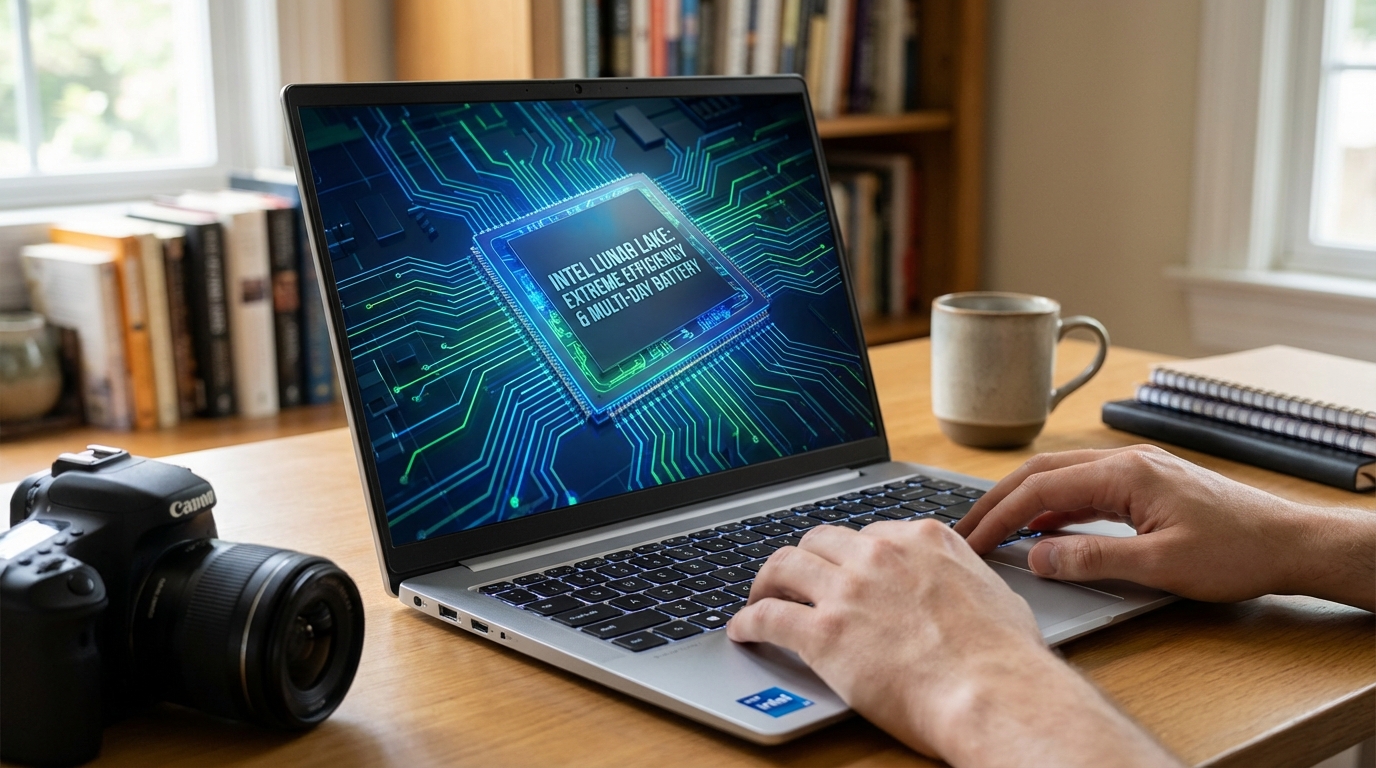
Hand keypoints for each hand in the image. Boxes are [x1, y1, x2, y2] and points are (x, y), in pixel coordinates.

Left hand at [727, 520, 1180, 765]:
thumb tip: (964, 584)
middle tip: (794, 576)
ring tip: (759, 595)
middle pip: (820, 540)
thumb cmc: (1005, 657)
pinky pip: (768, 616)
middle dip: (805, 557)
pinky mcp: (823, 632)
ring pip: (785, 565)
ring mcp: (848, 591)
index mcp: (921, 539)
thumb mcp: (995, 592)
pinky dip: (747, 620)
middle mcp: (879, 554)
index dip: (850, 553)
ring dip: (766, 580)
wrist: (994, 691)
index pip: (869, 532)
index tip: (842, 567)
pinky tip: (742, 629)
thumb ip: (965, 576)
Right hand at [955, 445, 1375, 609]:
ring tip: (992, 528)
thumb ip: (1091, 558)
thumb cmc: (1236, 553)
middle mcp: (1126, 461)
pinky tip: (1045, 527)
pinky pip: (1086, 487)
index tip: (969, 540)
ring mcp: (1138, 470)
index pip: (1040, 488)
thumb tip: (1036, 556)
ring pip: (1061, 477)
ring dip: (1024, 500)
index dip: (997, 515)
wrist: (1291, 543)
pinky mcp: (1148, 484)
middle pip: (1041, 472)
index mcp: (1124, 473)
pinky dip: (1055, 505)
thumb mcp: (1158, 565)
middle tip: (965, 529)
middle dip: (998, 500)